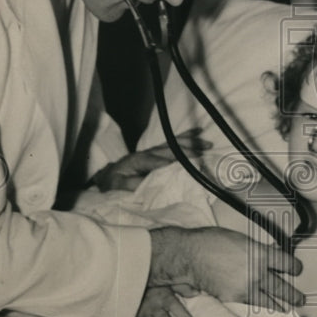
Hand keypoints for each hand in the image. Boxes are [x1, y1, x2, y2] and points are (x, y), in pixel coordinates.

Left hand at [89, 129, 211, 191]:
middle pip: (169, 149)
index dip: (166, 163)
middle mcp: (149, 152)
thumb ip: (130, 184)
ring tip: (207, 144)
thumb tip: (146, 184)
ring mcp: (155, 150)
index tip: (180, 167)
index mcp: (139, 161)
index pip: (155, 161)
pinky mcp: (159, 151)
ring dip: (191, 143)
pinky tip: (198, 132)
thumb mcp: (117, 185)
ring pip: (174, 144)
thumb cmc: (114, 181)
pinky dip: (187, 137)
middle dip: (186, 150)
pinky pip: (175, 143)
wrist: (110, 174)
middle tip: (202, 153)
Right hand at [149, 226, 303, 311]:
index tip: (297, 269)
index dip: (295, 267)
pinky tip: (264, 305)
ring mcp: (246, 287)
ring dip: (279, 304)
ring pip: (268, 299)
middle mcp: (257, 272)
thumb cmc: (212, 241)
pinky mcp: (234, 297)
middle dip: (293, 294)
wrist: (190, 257)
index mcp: (260, 254)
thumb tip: (271, 254)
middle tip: (301, 299)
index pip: (287, 263)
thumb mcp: (241, 239)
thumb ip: (257, 250)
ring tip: (287, 307)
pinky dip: (259, 304)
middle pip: (282, 287)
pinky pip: (251, 302)